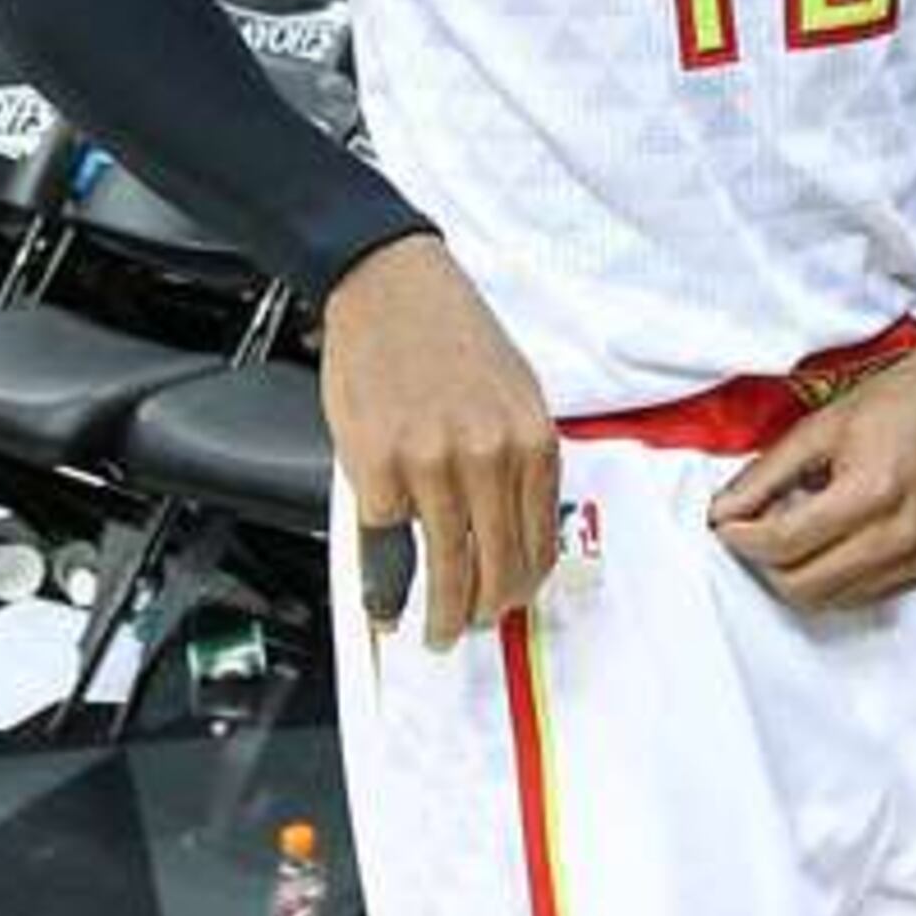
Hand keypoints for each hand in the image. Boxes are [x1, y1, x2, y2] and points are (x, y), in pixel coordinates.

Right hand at [323, 236, 558, 650]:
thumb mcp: (516, 393)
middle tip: (469, 626)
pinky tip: (387, 585)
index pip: (539, 542)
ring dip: (441, 611)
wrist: (391, 287)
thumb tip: (517, 530)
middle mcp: (489, 456)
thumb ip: (521, 461)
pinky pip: (387, 539)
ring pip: (446, 565)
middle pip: (497, 566)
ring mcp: (432, 464)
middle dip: (483, 611)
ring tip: (434, 628)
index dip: (523, 586)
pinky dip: (386, 571)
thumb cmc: (453, 335)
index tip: (509, 603)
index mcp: (532, 440)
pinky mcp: (376, 466)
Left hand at [711, 340, 915, 610]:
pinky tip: (828, 538)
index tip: (723, 523)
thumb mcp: (819, 428)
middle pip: (801, 585)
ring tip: (793, 526)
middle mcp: (900, 536)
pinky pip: (859, 596)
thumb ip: (765, 474)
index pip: (783, 544)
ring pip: (827, 601)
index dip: (740, 536)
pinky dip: (831, 577)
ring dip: (796, 572)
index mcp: (872, 494)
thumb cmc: (898, 403)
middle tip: (753, 526)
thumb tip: (723, 512)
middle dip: (763, 560)